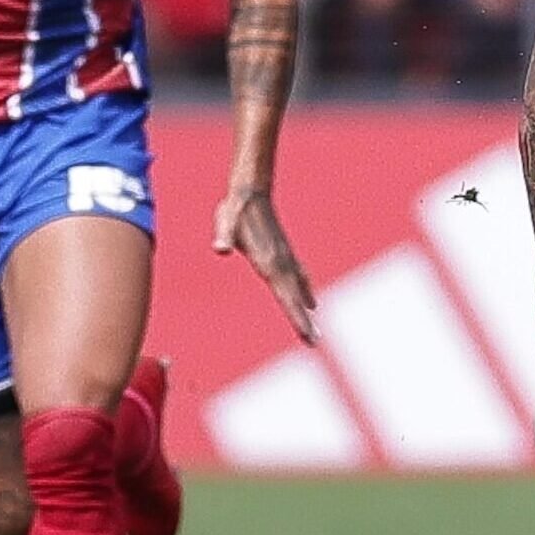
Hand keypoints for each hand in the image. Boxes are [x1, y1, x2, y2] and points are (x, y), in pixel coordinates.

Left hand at [212, 187, 317, 343]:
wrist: (250, 192)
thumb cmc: (235, 210)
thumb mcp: (225, 222)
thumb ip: (224, 235)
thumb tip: (220, 248)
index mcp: (270, 263)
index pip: (286, 297)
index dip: (296, 317)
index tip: (308, 334)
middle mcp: (281, 263)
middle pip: (295, 299)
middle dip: (304, 321)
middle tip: (314, 342)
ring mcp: (285, 259)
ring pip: (300, 290)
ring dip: (306, 310)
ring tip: (315, 330)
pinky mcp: (283, 254)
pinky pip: (299, 278)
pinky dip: (305, 292)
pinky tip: (310, 300)